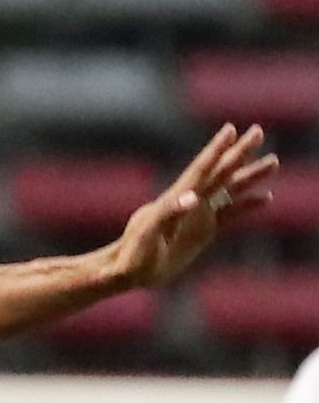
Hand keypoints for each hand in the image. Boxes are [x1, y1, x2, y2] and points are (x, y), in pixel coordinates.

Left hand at [109, 124, 277, 288]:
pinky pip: (230, 214)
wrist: (127, 272)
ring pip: (229, 190)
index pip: (201, 169)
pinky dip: (247, 205)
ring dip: (250, 175)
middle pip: (219, 172)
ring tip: (274, 161)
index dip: (216, 149)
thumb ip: (168, 213)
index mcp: (175, 198)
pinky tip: (266, 197)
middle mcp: (189, 201)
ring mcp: (197, 215)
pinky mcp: (202, 231)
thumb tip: (193, 197)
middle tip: (259, 130)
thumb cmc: (132, 254)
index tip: (231, 129)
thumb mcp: (148, 233)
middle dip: (240, 152)